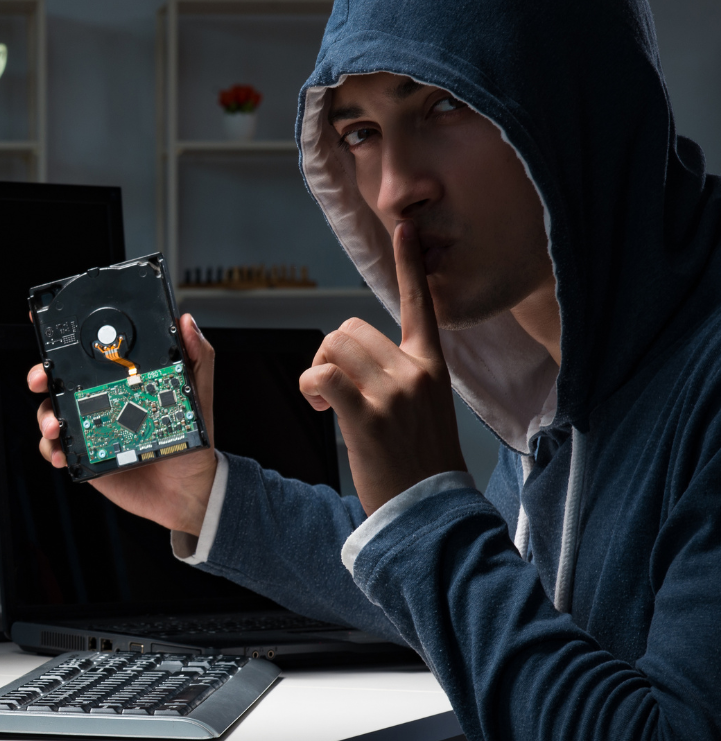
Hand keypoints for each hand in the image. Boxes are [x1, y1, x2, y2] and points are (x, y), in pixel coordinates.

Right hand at [28, 313, 218, 535]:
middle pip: (61, 382)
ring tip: (55, 424)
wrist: (188, 490)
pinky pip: (58, 449)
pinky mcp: (86, 456)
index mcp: (122, 382)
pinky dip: (51, 448)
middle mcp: (102, 402)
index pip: (90, 357)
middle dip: (42, 375)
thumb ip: (197, 358)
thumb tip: (187, 323)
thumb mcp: (197, 395)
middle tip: (42, 379)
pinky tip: (61, 453)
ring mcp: (91, 429)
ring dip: (45, 415)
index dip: (66, 344)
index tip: (52, 334)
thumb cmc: (192, 442)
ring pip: (52, 414)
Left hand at [299, 220, 466, 515]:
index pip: (420, 305)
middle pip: (350, 328)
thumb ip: (400, 375)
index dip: (409, 265)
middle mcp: (415, 372)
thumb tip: (357, 357)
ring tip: (324, 400)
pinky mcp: (368, 418)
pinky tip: (318, 407)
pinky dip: (310, 386)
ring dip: (316, 370)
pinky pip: (323, 376)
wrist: (431, 512)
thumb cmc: (421, 462)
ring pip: (333, 348)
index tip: (405, 228)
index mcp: (432, 366)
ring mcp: (393, 394)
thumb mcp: (426, 408)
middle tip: (331, 387)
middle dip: (329, 352)